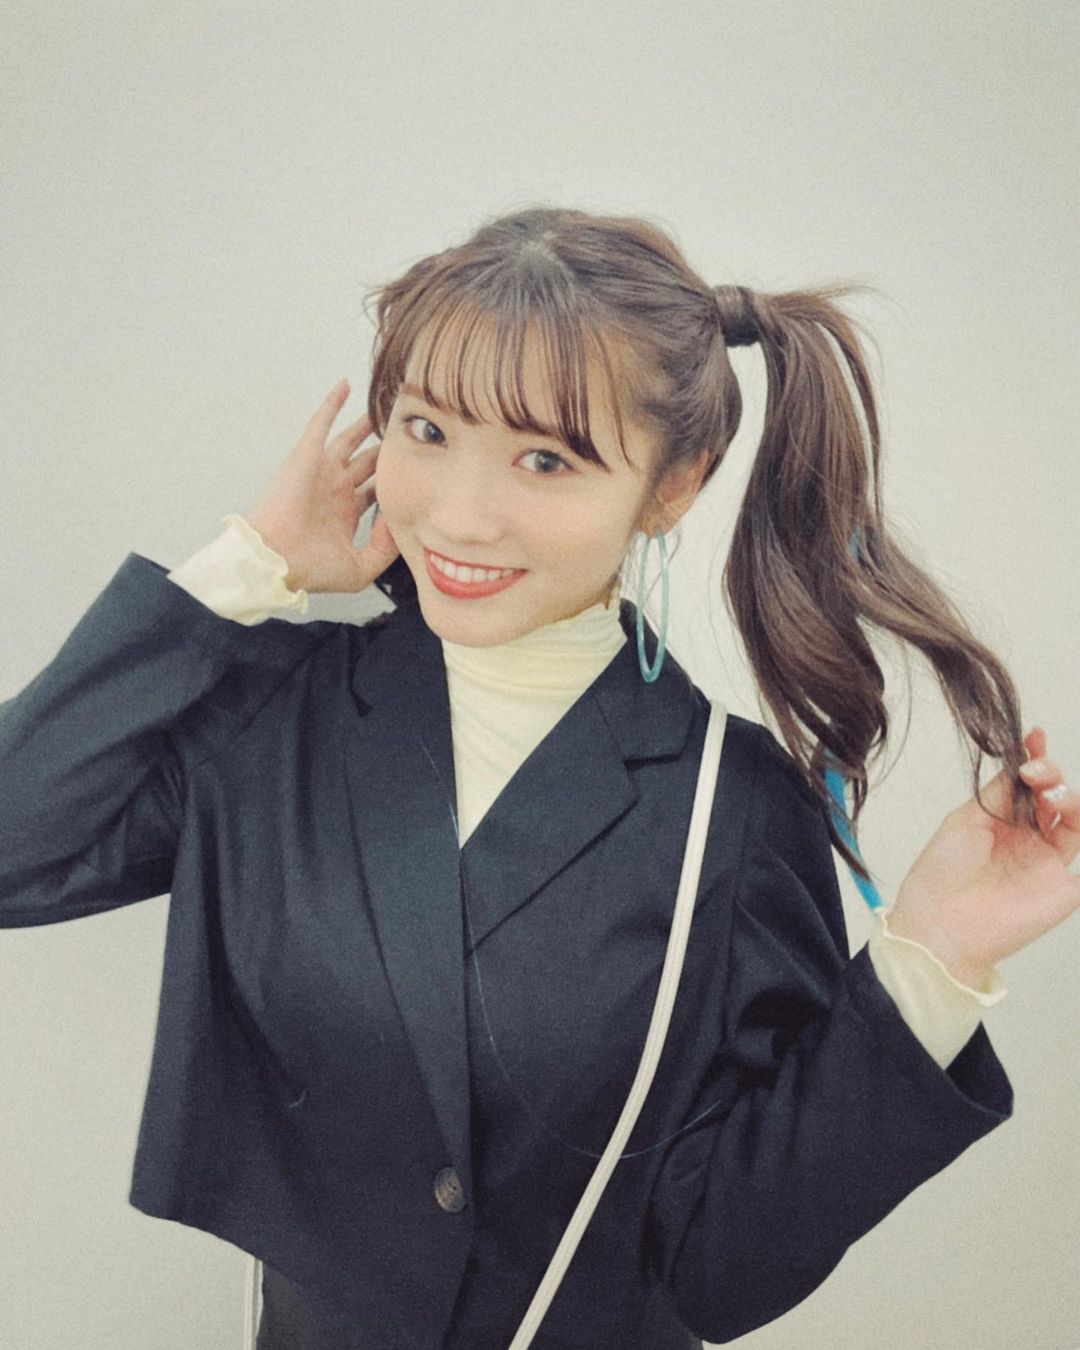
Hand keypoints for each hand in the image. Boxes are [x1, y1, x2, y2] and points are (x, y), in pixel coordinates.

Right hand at [241, 379, 399, 594]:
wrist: (274, 561)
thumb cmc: (308, 569)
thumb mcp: (359, 569)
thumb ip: (384, 549)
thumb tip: (401, 521)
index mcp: (344, 514)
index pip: (377, 492)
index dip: (397, 484)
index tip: (424, 474)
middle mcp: (335, 490)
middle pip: (368, 463)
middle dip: (388, 450)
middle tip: (411, 434)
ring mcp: (321, 471)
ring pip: (350, 440)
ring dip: (366, 423)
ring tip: (387, 406)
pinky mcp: (307, 456)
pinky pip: (321, 422)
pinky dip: (332, 404)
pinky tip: (346, 386)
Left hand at [887, 727, 1079, 985]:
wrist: (939, 925)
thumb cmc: (940, 876)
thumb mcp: (965, 822)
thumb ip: (997, 795)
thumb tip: (1021, 763)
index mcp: (1002, 821)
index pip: (1027, 783)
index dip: (1035, 758)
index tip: (1035, 735)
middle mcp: (1028, 839)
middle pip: (1055, 796)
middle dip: (1050, 774)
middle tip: (1035, 773)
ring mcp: (1047, 863)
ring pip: (1076, 822)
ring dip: (1072, 799)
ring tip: (1053, 795)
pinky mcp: (1064, 890)